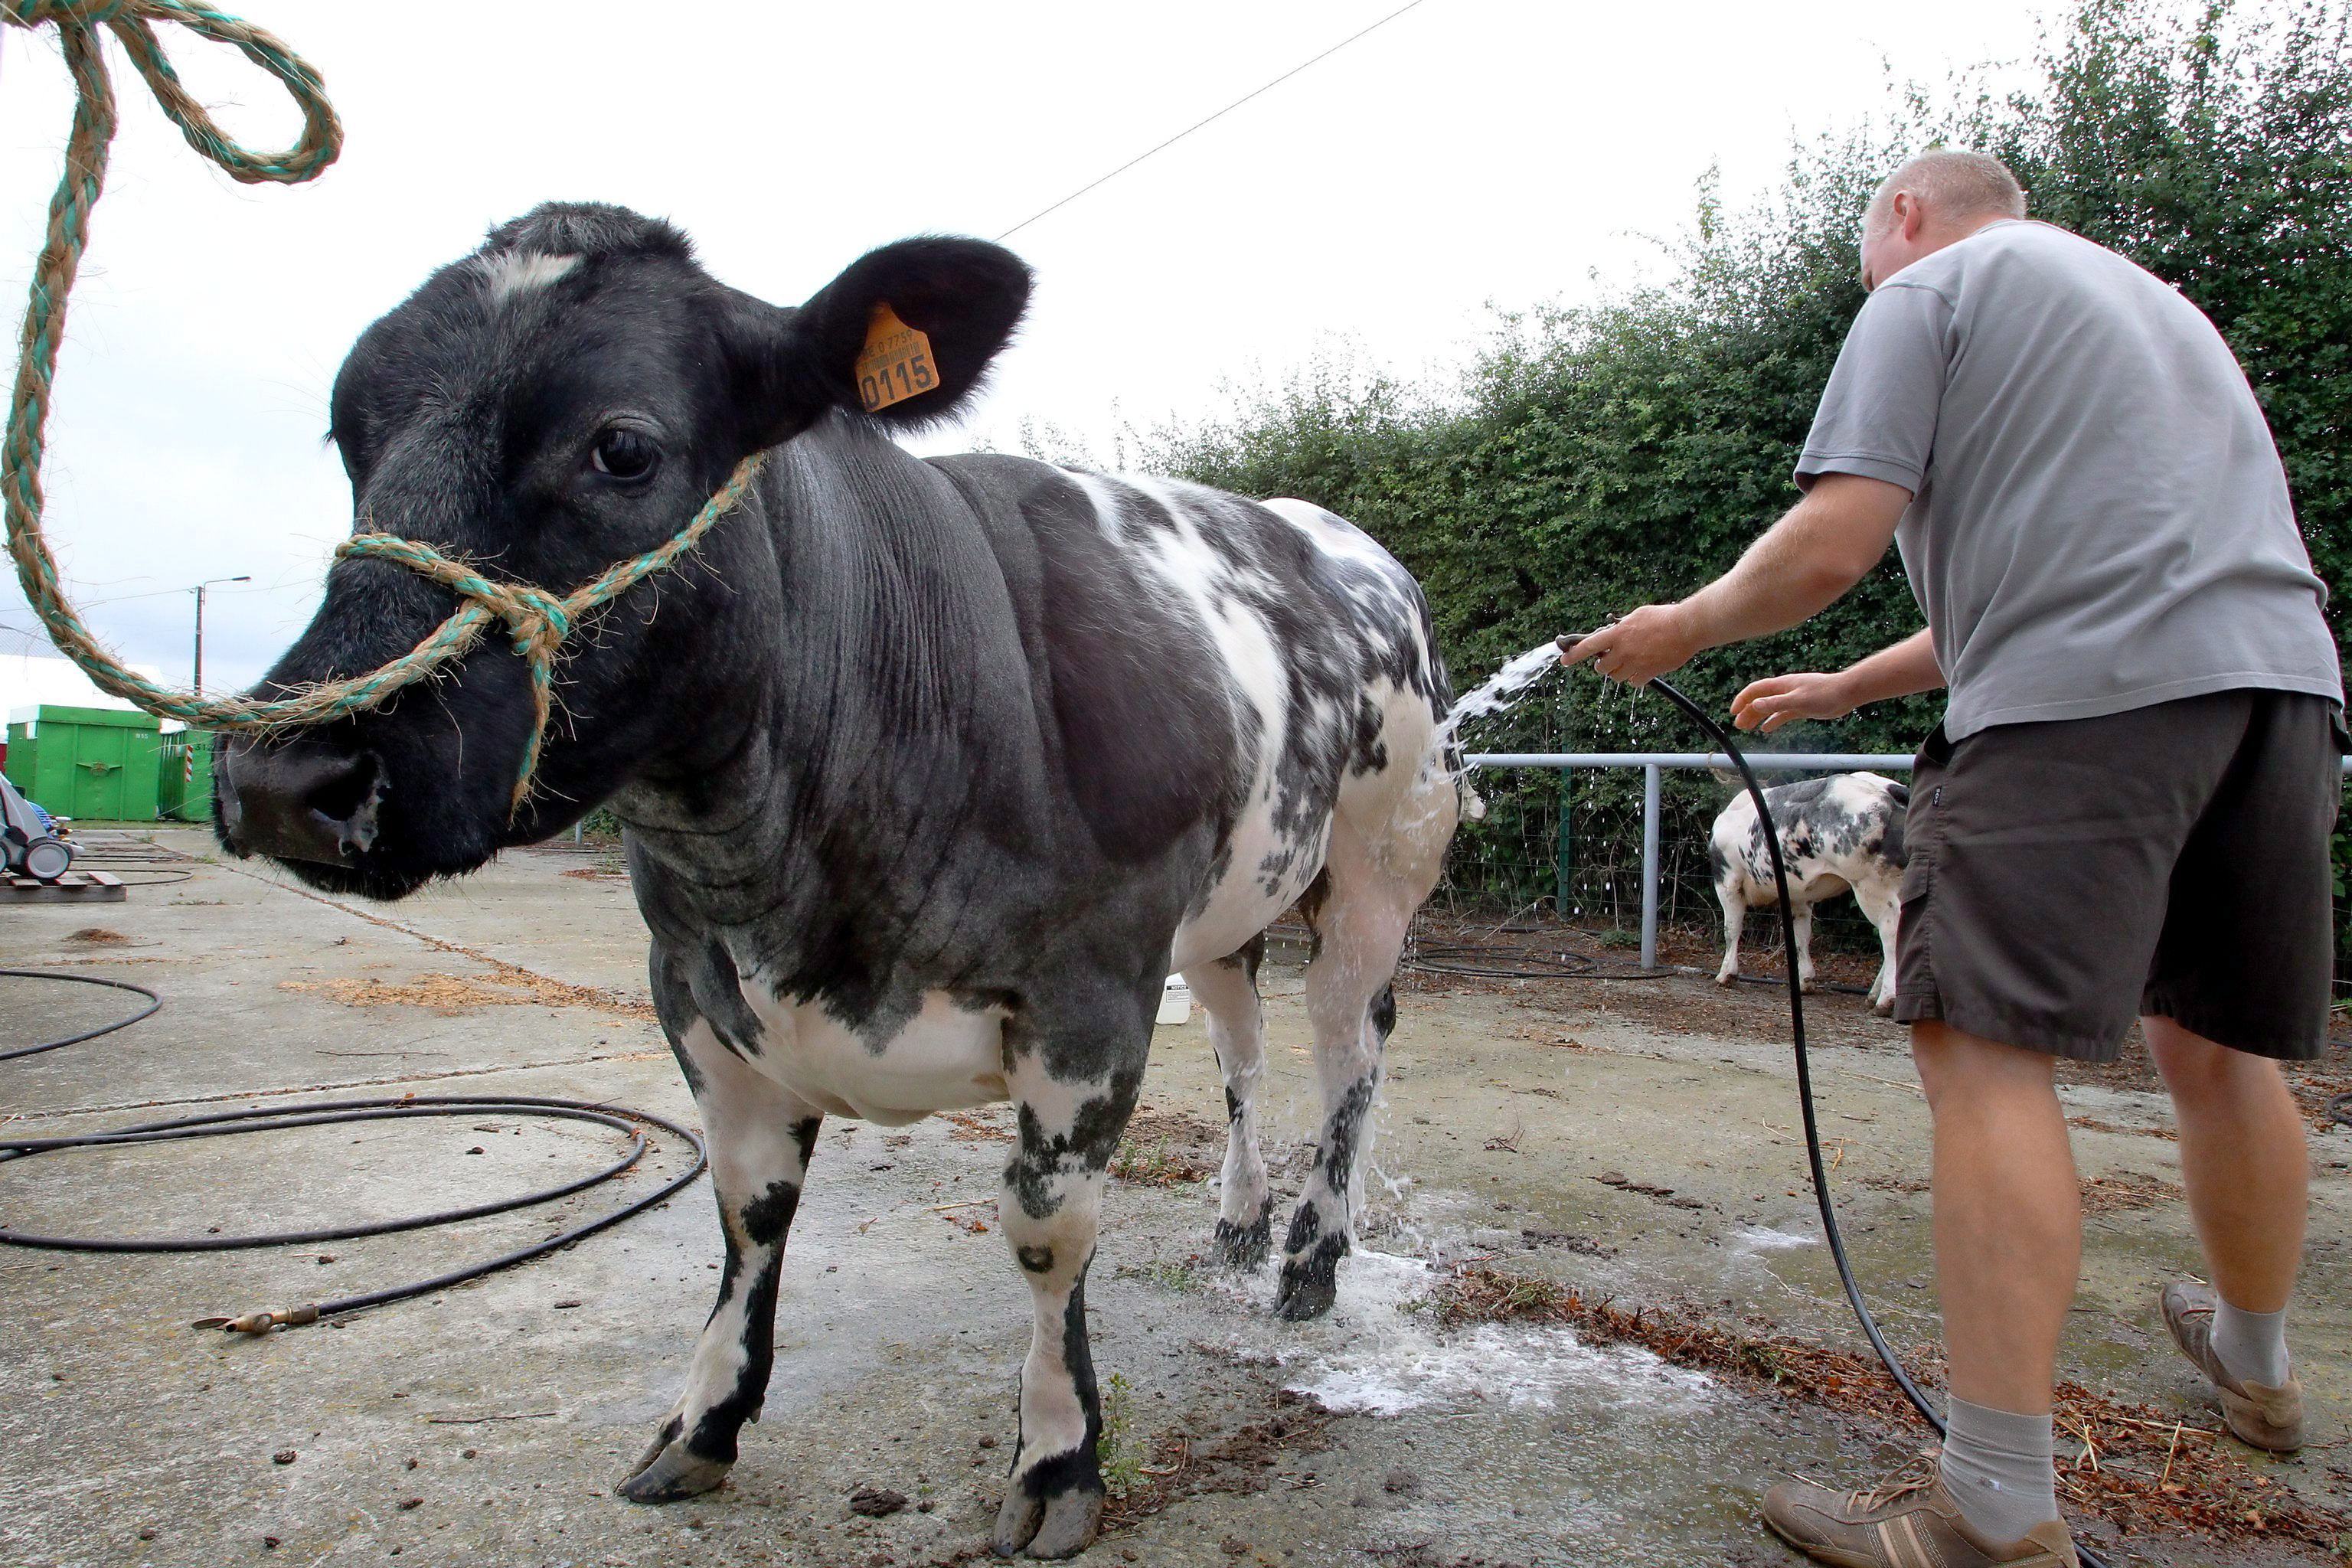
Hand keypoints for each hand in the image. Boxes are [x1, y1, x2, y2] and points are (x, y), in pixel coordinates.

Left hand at [1560, 603, 1702, 685]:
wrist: (1687, 627)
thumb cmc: (1665, 617)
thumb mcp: (1638, 615)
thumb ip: (1623, 625)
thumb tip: (1615, 630)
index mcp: (1618, 634)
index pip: (1589, 646)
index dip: (1574, 655)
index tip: (1564, 660)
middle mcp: (1623, 650)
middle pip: (1601, 668)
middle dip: (1603, 666)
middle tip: (1609, 660)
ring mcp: (1636, 663)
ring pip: (1616, 677)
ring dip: (1619, 672)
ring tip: (1629, 662)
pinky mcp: (1649, 673)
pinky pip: (1634, 683)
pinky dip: (1636, 679)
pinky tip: (1643, 669)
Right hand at [1730, 671, 1854, 732]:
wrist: (1846, 693)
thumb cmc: (1825, 693)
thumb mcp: (1798, 700)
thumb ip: (1776, 703)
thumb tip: (1755, 704)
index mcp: (1781, 685)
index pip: (1755, 690)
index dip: (1742, 700)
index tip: (1733, 712)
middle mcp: (1784, 691)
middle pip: (1760, 700)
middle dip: (1747, 711)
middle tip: (1739, 726)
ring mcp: (1792, 699)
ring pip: (1770, 708)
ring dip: (1757, 717)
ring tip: (1747, 728)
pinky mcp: (1801, 707)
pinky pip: (1782, 714)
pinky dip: (1773, 721)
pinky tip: (1766, 729)